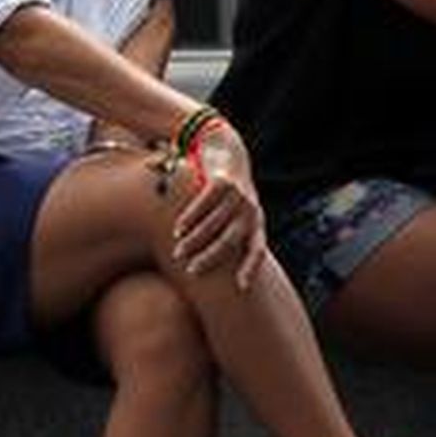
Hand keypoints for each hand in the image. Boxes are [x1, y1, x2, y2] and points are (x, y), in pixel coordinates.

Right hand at [171, 123, 265, 288]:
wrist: (226, 149)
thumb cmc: (227, 194)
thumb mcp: (234, 214)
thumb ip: (228, 236)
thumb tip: (211, 269)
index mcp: (256, 223)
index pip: (257, 249)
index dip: (250, 268)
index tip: (241, 287)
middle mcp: (251, 211)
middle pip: (231, 240)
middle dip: (210, 258)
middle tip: (191, 271)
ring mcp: (238, 195)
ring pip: (215, 223)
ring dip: (195, 240)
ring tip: (179, 252)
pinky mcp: (223, 181)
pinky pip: (205, 203)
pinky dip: (190, 217)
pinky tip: (178, 228)